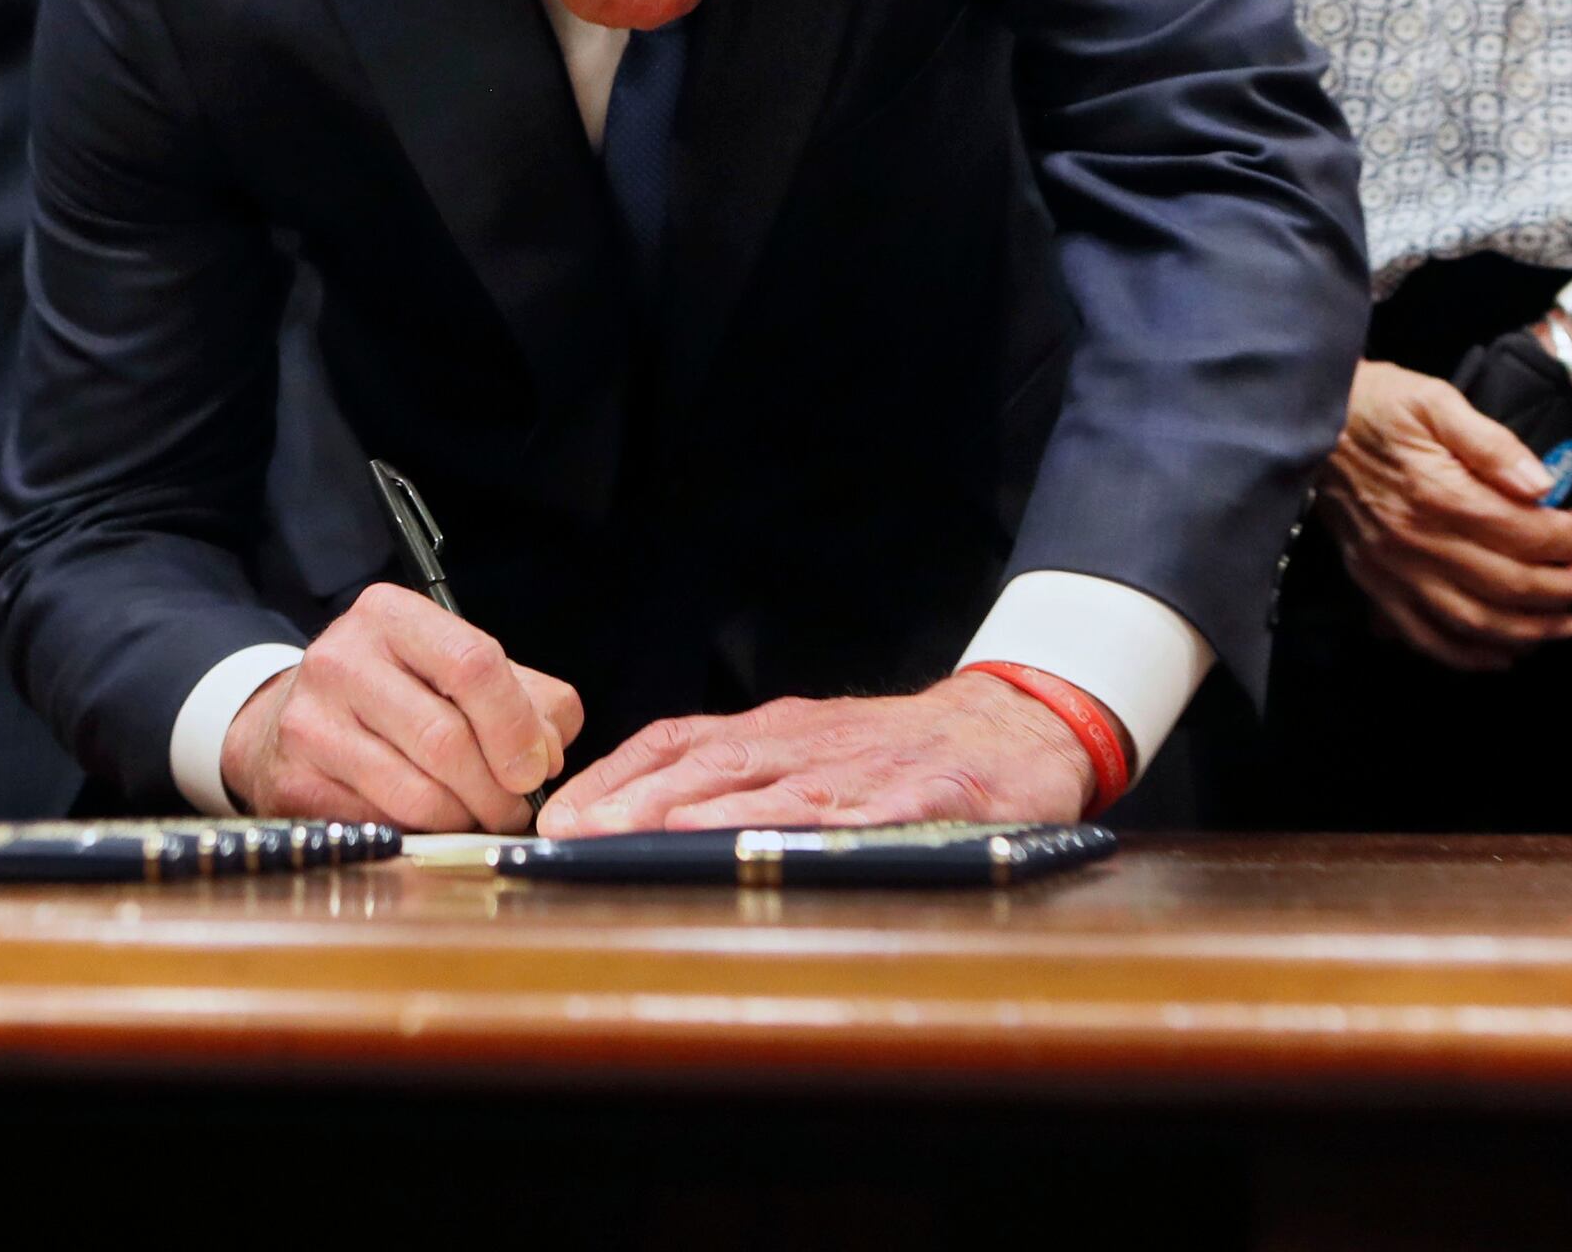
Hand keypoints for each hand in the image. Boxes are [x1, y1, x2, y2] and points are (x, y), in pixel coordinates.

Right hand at [219, 583, 585, 828]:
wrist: (288, 720)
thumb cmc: (393, 694)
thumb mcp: (455, 670)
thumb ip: (525, 699)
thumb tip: (548, 753)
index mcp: (392, 616)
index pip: (474, 664)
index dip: (516, 727)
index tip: (535, 768)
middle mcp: (342, 659)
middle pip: (446, 738)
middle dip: (496, 790)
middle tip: (512, 810)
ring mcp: (310, 721)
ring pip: (417, 792)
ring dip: (463, 819)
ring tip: (475, 817)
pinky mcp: (293, 781)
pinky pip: (382, 824)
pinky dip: (420, 835)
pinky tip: (427, 823)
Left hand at [536, 672, 1094, 835]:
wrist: (1013, 726)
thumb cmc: (899, 751)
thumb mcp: (811, 751)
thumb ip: (740, 778)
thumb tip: (639, 817)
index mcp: (774, 732)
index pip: (675, 742)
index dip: (615, 775)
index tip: (558, 814)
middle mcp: (805, 742)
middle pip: (707, 764)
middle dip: (635, 798)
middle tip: (576, 831)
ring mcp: (861, 769)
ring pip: (772, 786)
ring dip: (705, 811)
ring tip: (648, 834)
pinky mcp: (921, 797)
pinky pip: (863, 813)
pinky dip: (815, 827)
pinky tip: (778, 844)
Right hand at [1318, 358, 1571, 673]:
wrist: (1303, 425)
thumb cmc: (1376, 407)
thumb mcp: (1435, 401)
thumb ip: (1491, 443)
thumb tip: (1540, 484)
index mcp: (1436, 493)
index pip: (1520, 533)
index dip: (1565, 537)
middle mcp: (1415, 542)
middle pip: (1506, 585)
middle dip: (1562, 589)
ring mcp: (1392, 572)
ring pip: (1473, 623)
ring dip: (1527, 632)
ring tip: (1564, 623)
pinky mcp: (1374, 586)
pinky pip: (1426, 638)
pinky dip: (1469, 656)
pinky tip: (1503, 653)